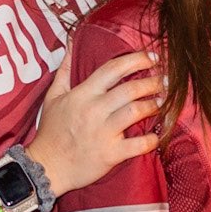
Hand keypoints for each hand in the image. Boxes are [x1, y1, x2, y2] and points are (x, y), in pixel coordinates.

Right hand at [26, 50, 162, 196]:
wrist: (46, 167)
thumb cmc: (51, 131)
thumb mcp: (53, 97)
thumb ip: (64, 70)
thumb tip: (70, 45)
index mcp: (83, 94)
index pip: (113, 69)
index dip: (136, 60)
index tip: (153, 57)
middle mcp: (95, 110)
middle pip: (130, 89)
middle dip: (152, 82)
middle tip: (165, 80)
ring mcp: (103, 133)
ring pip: (136, 112)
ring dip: (153, 105)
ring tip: (162, 102)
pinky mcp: (110, 154)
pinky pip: (138, 145)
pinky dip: (151, 140)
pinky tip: (156, 135)